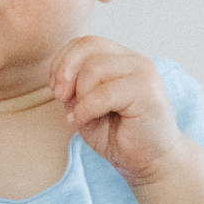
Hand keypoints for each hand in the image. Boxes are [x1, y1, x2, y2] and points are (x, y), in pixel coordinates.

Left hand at [49, 37, 182, 183]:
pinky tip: (82, 121)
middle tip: (60, 98)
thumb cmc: (116, 134)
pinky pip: (105, 93)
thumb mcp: (84, 105)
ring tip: (79, 115)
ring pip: (95, 68)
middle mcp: (133, 60)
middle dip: (65, 72)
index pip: (85, 42)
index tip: (55, 88)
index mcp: (119, 58)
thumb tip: (59, 77)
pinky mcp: (147, 92)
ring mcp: (143, 73)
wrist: (148, 161)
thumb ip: (73, 86)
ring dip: (79, 94)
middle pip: (89, 46)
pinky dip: (86, 108)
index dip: (62, 61)